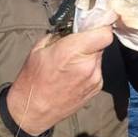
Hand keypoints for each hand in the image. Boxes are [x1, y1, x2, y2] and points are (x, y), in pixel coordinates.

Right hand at [6, 10, 116, 135]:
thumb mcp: (40, 48)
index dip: (101, 27)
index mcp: (73, 51)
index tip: (93, 25)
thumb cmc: (33, 78)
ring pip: (99, 57)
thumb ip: (60, 34)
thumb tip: (73, 26)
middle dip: (91, 41)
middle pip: (101, 43)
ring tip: (72, 63)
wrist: (33, 111)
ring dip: (89, 56)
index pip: (104, 33)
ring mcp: (95, 79)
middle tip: (77, 44)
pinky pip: (97, 71)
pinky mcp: (96, 89)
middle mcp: (88, 65)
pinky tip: (74, 75)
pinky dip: (89, 69)